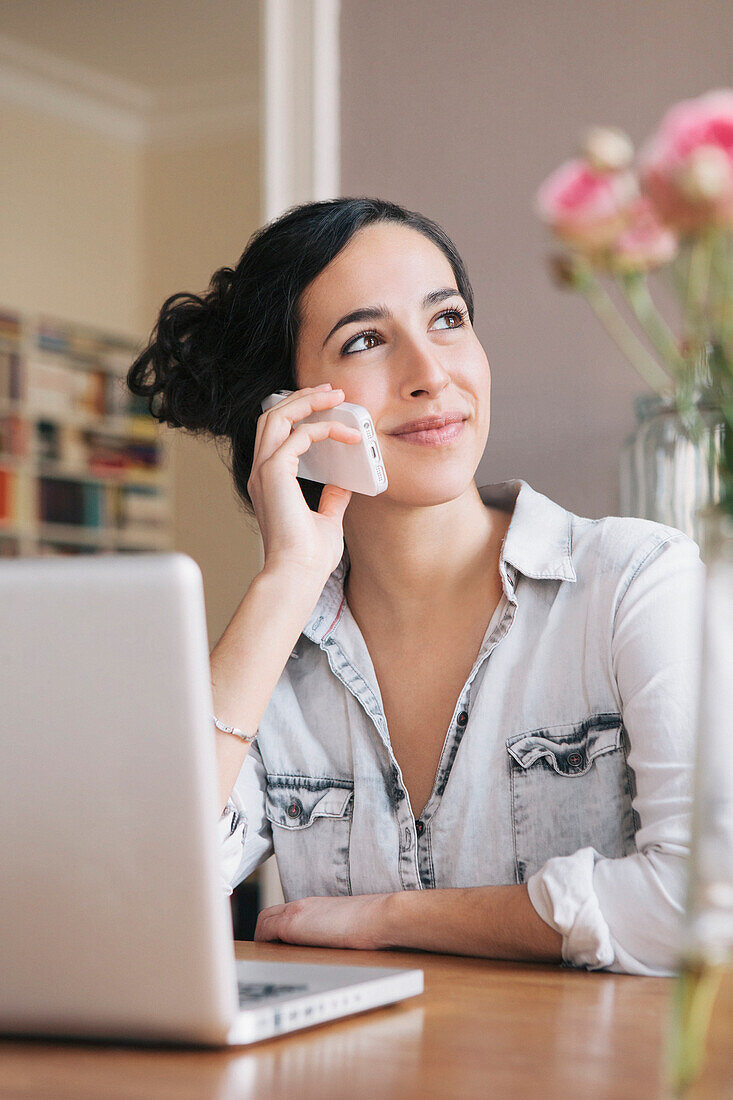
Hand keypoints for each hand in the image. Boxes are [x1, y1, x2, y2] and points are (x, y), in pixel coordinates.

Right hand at [248, 385, 362, 583]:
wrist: (297, 574)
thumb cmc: (308, 556)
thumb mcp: (327, 519)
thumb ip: (332, 498)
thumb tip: (344, 483)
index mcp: (269, 480)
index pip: (276, 432)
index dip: (299, 412)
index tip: (327, 405)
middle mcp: (261, 471)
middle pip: (272, 414)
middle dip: (302, 397)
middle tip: (333, 391)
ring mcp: (263, 470)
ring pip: (277, 415)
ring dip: (308, 401)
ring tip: (336, 396)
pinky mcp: (274, 472)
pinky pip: (298, 434)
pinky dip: (324, 428)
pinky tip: (347, 434)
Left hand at [253, 893, 392, 949]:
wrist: (379, 917)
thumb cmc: (372, 924)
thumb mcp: (349, 925)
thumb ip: (336, 929)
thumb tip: (338, 944)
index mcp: (316, 906)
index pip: (285, 912)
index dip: (277, 928)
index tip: (279, 945)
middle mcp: (303, 905)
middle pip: (269, 913)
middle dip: (264, 933)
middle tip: (268, 955)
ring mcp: (296, 912)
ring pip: (263, 920)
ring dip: (262, 939)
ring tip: (267, 961)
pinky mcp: (292, 924)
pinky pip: (264, 931)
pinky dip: (262, 943)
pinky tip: (270, 961)